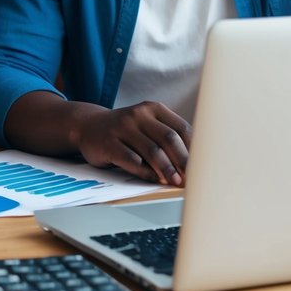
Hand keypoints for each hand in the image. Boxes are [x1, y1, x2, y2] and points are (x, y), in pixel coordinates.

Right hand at [73, 102, 190, 185]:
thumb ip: (167, 137)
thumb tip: (193, 162)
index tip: (202, 167)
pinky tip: (153, 179)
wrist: (87, 126)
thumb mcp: (146, 125)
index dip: (194, 149)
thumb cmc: (126, 131)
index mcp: (153, 108)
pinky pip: (132, 160)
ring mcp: (122, 128)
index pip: (181, 128)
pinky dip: (145, 172)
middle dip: (183, 161)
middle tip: (191, 179)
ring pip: (152, 151)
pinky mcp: (109, 143)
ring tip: (175, 182)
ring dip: (167, 169)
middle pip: (169, 139)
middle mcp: (138, 114)